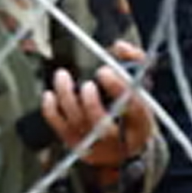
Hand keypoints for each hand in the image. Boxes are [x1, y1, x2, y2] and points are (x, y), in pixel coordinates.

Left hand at [40, 41, 152, 173]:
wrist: (126, 144)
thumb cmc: (132, 109)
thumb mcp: (141, 85)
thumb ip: (135, 61)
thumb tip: (120, 46)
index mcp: (141, 124)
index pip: (133, 108)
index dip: (118, 89)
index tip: (104, 71)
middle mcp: (119, 141)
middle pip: (102, 125)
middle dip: (91, 104)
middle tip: (87, 84)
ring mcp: (96, 146)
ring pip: (78, 125)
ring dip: (67, 99)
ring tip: (62, 76)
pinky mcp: (77, 145)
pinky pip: (60, 129)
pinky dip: (52, 111)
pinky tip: (50, 95)